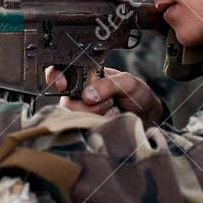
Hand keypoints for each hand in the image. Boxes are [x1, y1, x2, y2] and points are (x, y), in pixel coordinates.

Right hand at [43, 66, 163, 121]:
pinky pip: (83, 130)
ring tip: (112, 110)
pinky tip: (108, 122)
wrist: (147, 118)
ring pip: (74, 117)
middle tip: (107, 102)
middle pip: (66, 101)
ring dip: (95, 115)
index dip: (55, 77)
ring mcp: (82, 113)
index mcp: (85, 76)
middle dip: (87, 104)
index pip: (60, 72)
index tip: (62, 84)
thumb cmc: (136, 95)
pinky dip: (96, 126)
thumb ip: (109, 84)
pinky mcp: (87, 129)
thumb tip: (87, 95)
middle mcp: (79, 95)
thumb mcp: (128, 82)